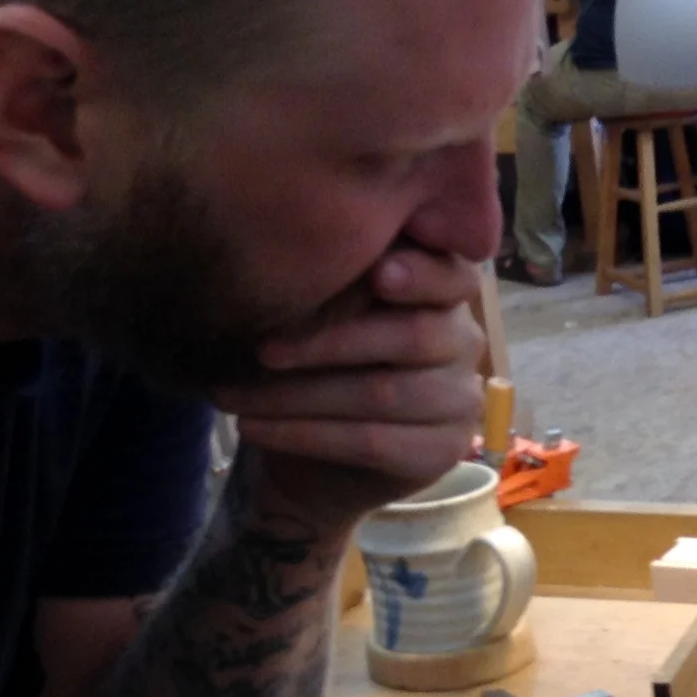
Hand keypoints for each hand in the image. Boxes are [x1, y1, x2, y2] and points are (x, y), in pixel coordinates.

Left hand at [211, 248, 488, 527]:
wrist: (317, 451)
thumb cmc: (316, 358)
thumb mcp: (324, 306)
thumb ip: (335, 278)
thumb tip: (295, 245)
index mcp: (443, 291)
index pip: (452, 275)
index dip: (421, 274)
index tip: (378, 274)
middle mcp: (465, 341)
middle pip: (414, 337)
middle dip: (328, 342)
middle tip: (260, 349)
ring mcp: (461, 400)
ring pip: (382, 393)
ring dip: (296, 395)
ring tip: (231, 394)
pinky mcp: (444, 451)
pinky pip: (370, 442)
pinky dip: (303, 434)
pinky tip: (253, 427)